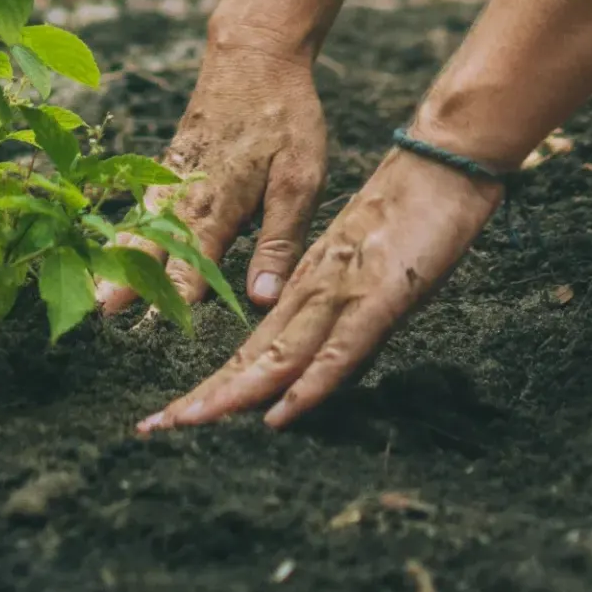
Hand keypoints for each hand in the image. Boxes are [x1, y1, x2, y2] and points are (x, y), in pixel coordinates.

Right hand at [98, 22, 328, 315]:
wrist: (254, 54)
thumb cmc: (285, 117)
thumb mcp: (300, 180)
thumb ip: (280, 240)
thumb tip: (261, 299)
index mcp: (220, 204)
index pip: (193, 261)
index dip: (175, 294)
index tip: (154, 326)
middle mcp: (187, 193)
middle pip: (155, 244)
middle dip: (130, 279)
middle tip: (102, 311)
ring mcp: (173, 175)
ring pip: (142, 223)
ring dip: (120, 256)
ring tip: (95, 290)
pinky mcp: (171, 162)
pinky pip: (142, 200)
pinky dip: (125, 225)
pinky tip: (112, 243)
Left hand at [136, 144, 497, 431]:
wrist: (439, 163)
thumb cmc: (407, 215)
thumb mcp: (366, 271)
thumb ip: (339, 312)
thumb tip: (319, 362)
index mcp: (305, 287)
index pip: (250, 348)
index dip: (212, 385)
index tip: (172, 416)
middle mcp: (311, 291)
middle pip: (250, 356)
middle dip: (203, 396)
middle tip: (152, 428)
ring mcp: (341, 292)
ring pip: (279, 353)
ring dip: (233, 393)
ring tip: (186, 421)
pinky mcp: (377, 295)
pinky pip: (338, 349)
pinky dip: (307, 385)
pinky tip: (278, 412)